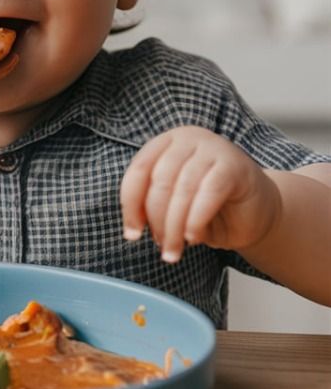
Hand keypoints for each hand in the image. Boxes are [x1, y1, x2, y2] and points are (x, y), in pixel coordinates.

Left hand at [120, 126, 280, 262]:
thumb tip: (133, 227)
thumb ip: (153, 206)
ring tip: (175, 250)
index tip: (132, 234)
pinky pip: (207, 193)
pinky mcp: (234, 165)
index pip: (138, 171)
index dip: (130, 205)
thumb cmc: (211, 208)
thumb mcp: (174, 205)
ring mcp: (212, 148)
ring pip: (182, 189)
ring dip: (174, 226)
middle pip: (159, 181)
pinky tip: (194, 237)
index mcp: (166, 143)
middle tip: (161, 246)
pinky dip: (195, 219)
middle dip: (156, 221)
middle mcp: (188, 138)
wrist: (257, 211)